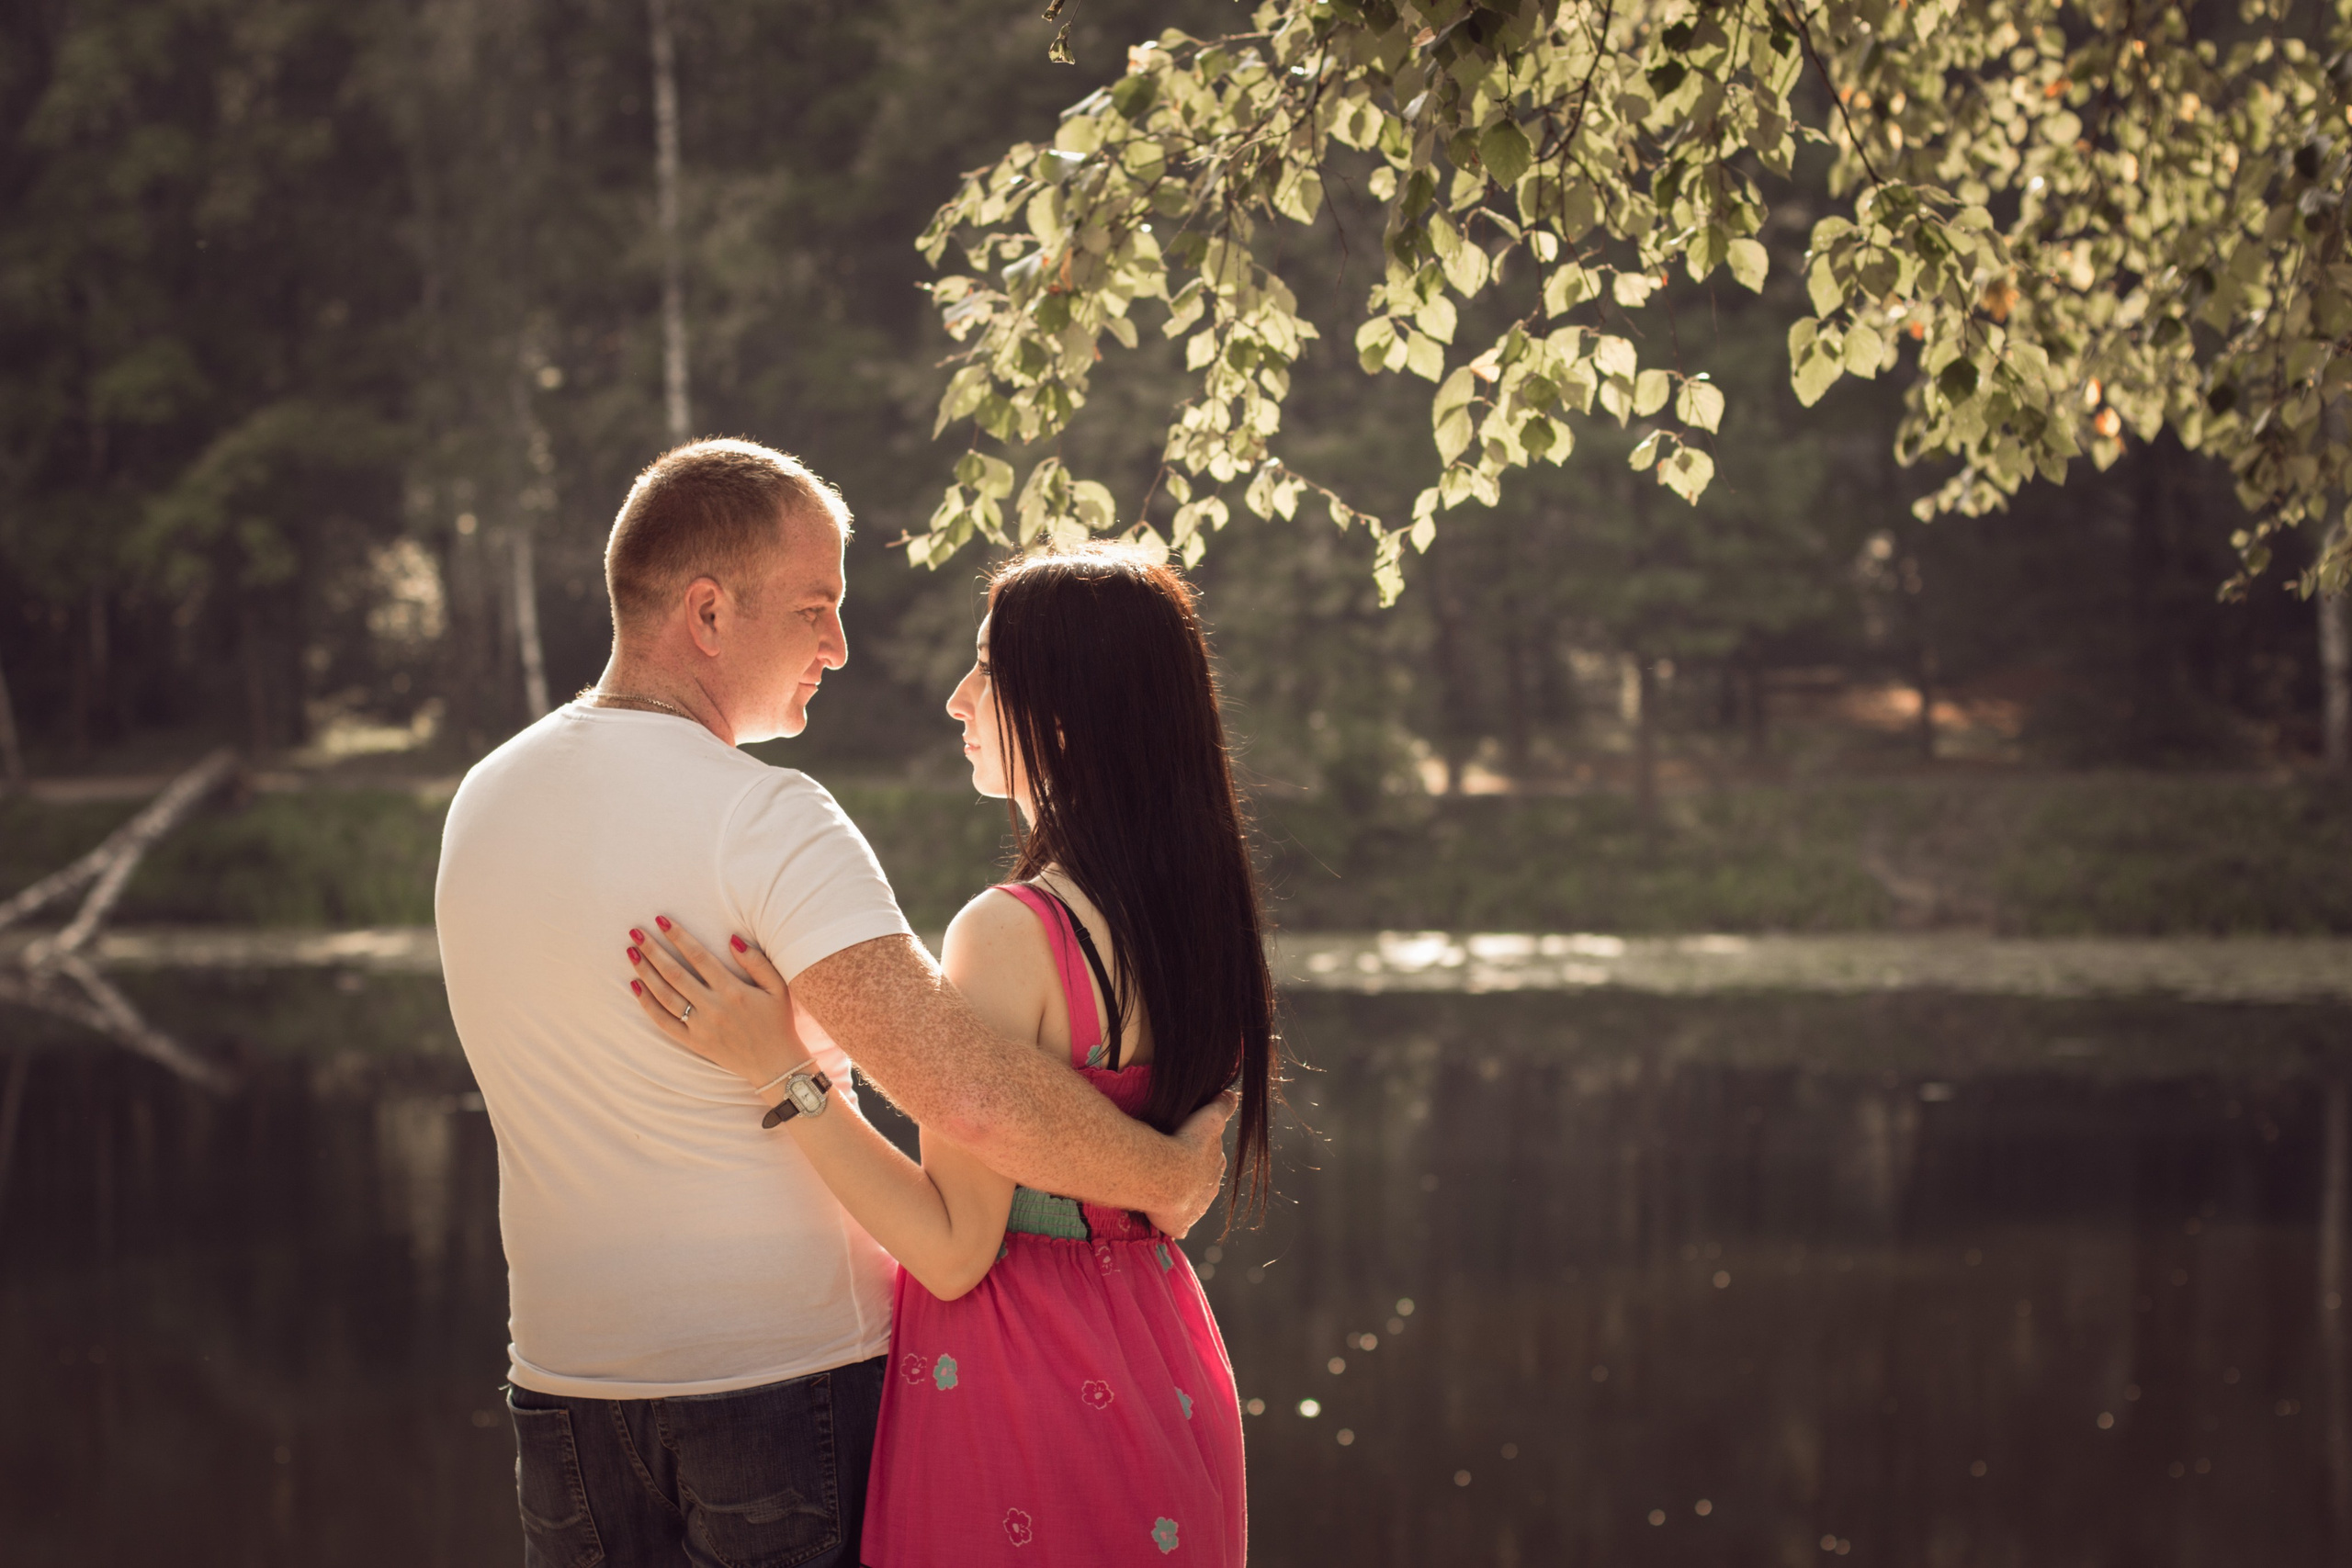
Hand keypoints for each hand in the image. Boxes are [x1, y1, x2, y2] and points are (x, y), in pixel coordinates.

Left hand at [627, 917, 807, 1087]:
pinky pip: (664, 1022)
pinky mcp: (693, 1042)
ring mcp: (700, 1026)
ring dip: (646, 973)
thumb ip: (756, 962)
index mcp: (733, 991)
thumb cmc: (778, 1021)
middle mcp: (713, 1008)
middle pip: (674, 974)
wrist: (775, 1065)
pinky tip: (636, 986)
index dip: (678, 937)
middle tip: (636, 932)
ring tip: (631, 953)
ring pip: (665, 996)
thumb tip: (732, 939)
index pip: (699, 957)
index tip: (661, 920)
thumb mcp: (778, 987)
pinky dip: (647, 1004)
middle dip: (653, 950)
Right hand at [1147, 1091, 1236, 1239]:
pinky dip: (1172, 1223)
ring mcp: (1195, 1210)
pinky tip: (1164, 1219)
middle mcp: (1209, 1190)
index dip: (1200, 1155)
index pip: (1212, 1160)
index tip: (1187, 1149)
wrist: (1168, 1176)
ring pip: (1189, 1204)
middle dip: (1191, 1178)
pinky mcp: (1179, 1226)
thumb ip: (1222, 1107)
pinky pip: (1177, 1226)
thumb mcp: (1209, 1118)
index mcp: (1215, 1167)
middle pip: (1201, 1183)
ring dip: (1180, 1199)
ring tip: (1163, 1190)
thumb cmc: (1187, 1144)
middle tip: (1172, 1169)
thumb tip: (1232, 1095)